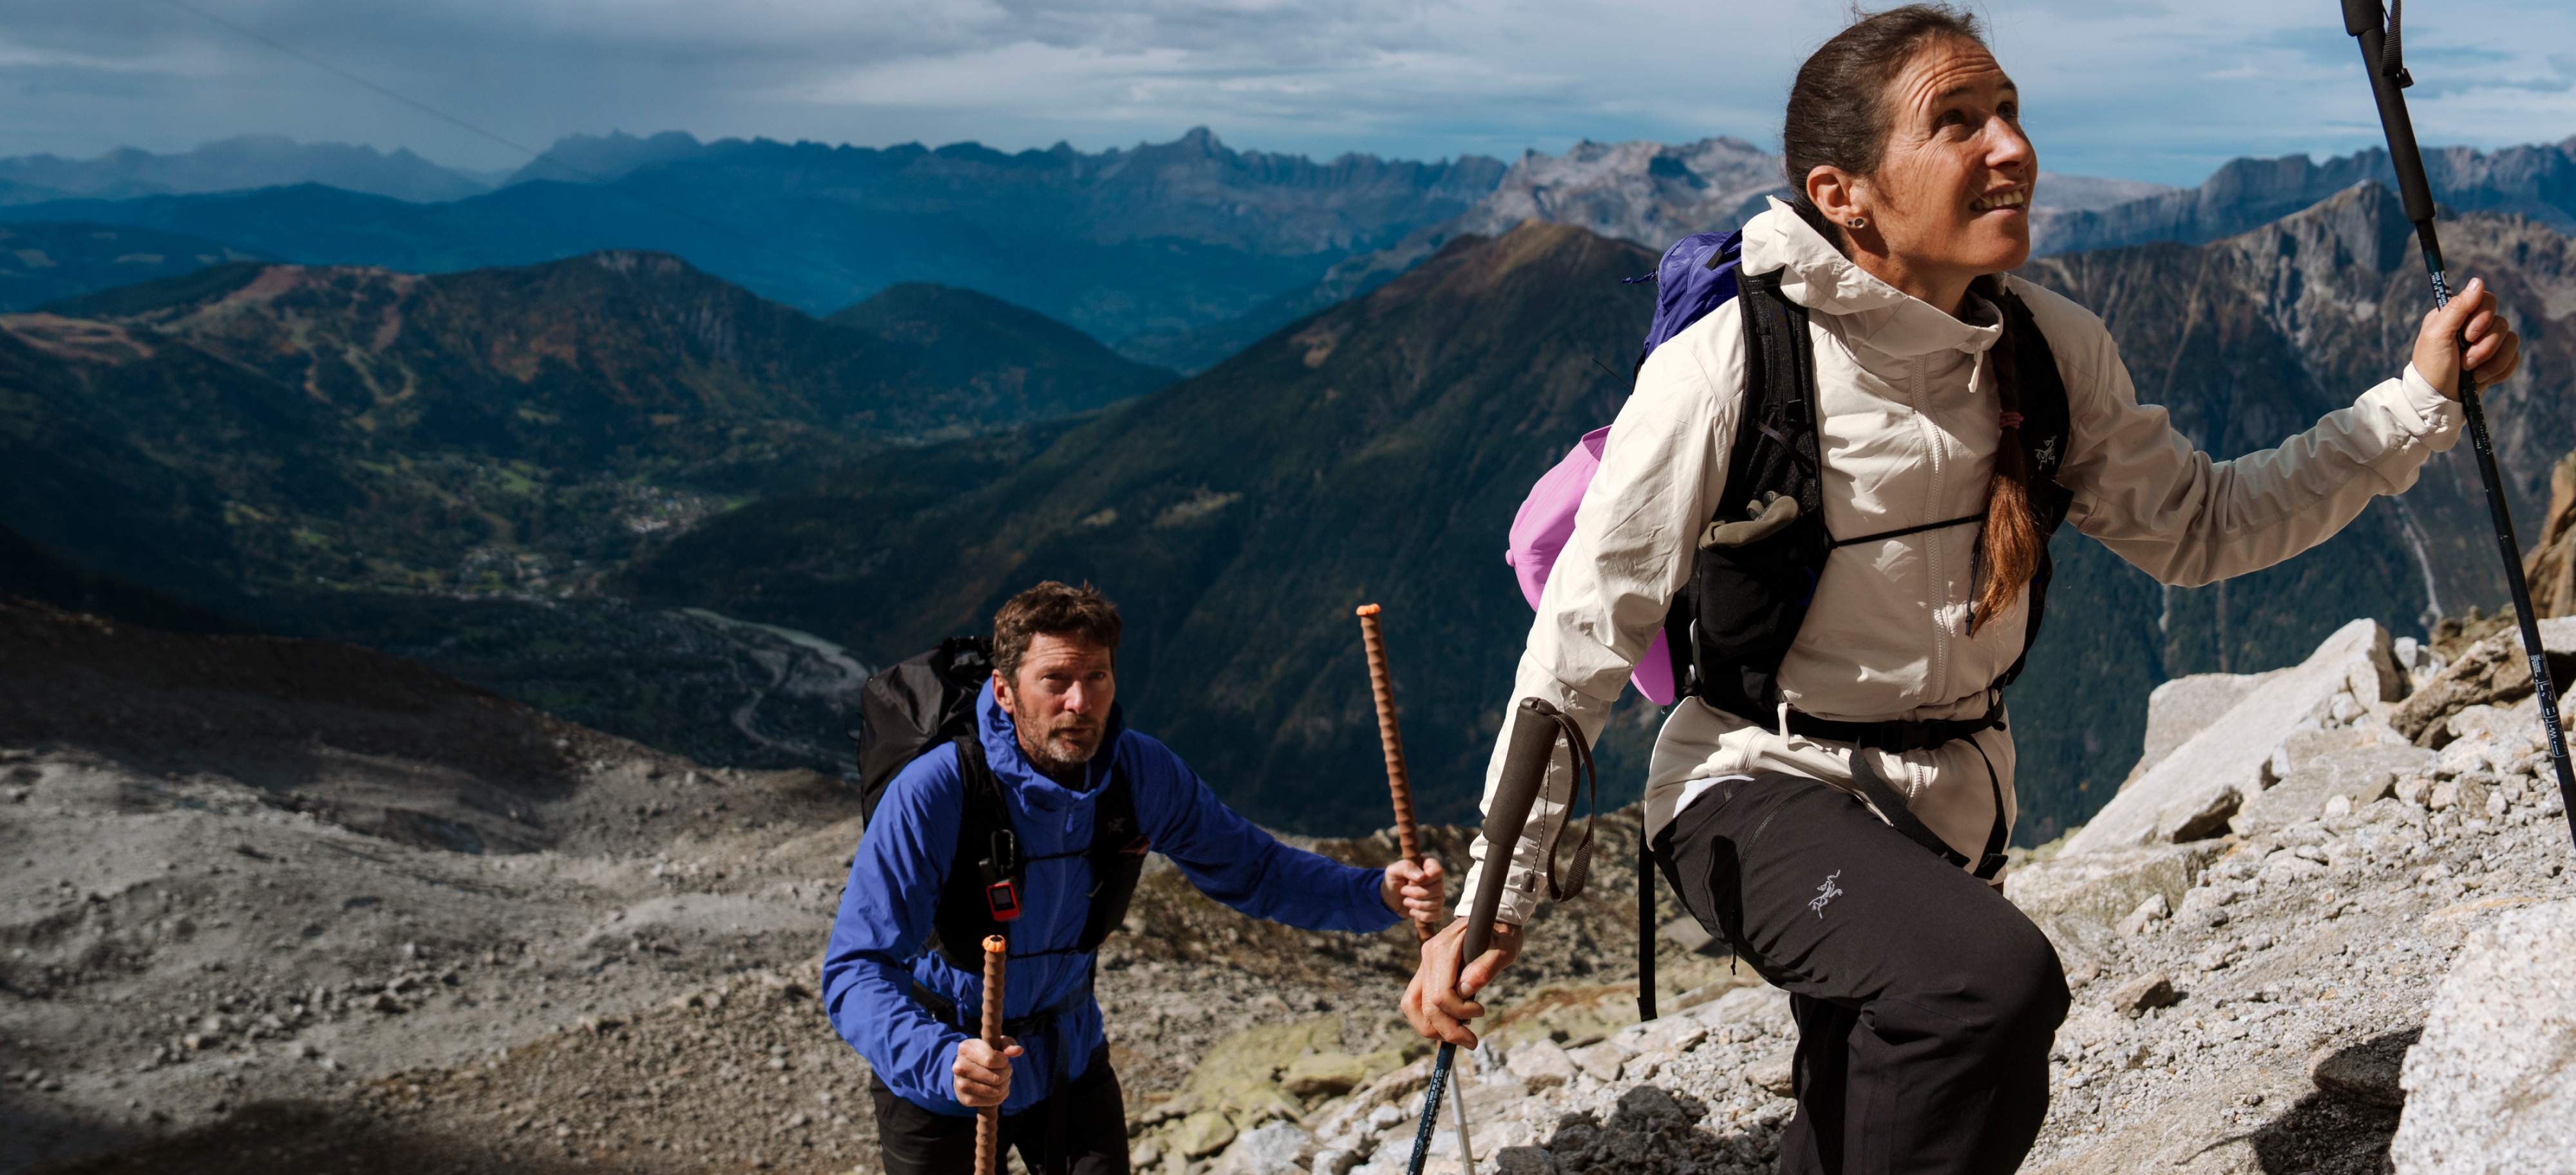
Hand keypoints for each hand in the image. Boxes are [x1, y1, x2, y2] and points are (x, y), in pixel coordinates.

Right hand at [951, 1036, 1021, 1107]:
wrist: (968, 1071)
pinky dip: (1001, 1095)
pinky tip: (997, 1088)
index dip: (1004, 1061)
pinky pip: (992, 1101)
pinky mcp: (966, 1100)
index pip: (991, 1059)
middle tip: (1006, 1070)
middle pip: (996, 1078)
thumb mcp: (996, 1044)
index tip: (1004, 1059)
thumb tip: (1018, 1051)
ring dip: (1005, 1084)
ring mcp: (961, 1085)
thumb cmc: (986, 1053)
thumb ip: (1008, 1044)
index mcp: (965, 1049)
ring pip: (996, 1090)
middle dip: (1007, 1073)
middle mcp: (959, 1067)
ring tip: (1002, 1078)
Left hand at [1381, 856, 1446, 931]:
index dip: (1426, 879)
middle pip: (1438, 889)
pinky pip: (1436, 914)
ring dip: (1417, 905)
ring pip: (1437, 902)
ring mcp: (1438, 894)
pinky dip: (1421, 915)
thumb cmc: (1393, 880)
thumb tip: (1422, 877)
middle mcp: (1437, 879)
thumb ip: (1407, 868)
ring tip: (1405, 901)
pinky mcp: (1436, 908)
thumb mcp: (1394, 870)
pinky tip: (1412, 911)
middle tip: (1403, 891)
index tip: (1410, 882)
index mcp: (1429, 864)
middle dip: (1417, 894)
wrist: (1389, 899)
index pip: (1438, 871)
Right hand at [1401, 917, 1521, 1047]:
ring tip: (1457, 1035)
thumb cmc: (1502, 932)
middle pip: (1426, 1005)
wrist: (1492, 916)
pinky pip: (1417, 1000)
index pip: (1441, 994)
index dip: (1459, 1013)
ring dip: (1432, 1027)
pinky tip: (1447, 1027)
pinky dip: (1428, 1018)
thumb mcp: (1504, 947)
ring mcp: (1425, 964)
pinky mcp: (1427, 971)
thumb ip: (1486, 968)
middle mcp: (1428, 956)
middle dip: (1447, 1029)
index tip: (1481, 1013)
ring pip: (1412, 1005)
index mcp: (1443, 948)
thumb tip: (1466, 991)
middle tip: (1471, 1041)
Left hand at [2412, 277, 2522, 398]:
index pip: (2486, 300)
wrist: (2439, 401)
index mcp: (2456, 316)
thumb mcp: (2437, 335)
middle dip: (2485, 345)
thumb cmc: (2432, 367)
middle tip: (2465, 360)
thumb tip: (2478, 281)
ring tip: (2470, 372)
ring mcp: (2487, 343)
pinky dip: (2499, 370)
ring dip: (2491, 360)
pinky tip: (2481, 378)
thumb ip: (2457, 307)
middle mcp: (2473, 326)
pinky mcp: (2497, 360)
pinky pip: (2515, 357)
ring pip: (2511, 339)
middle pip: (2500, 321)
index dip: (2482, 317)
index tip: (2467, 335)